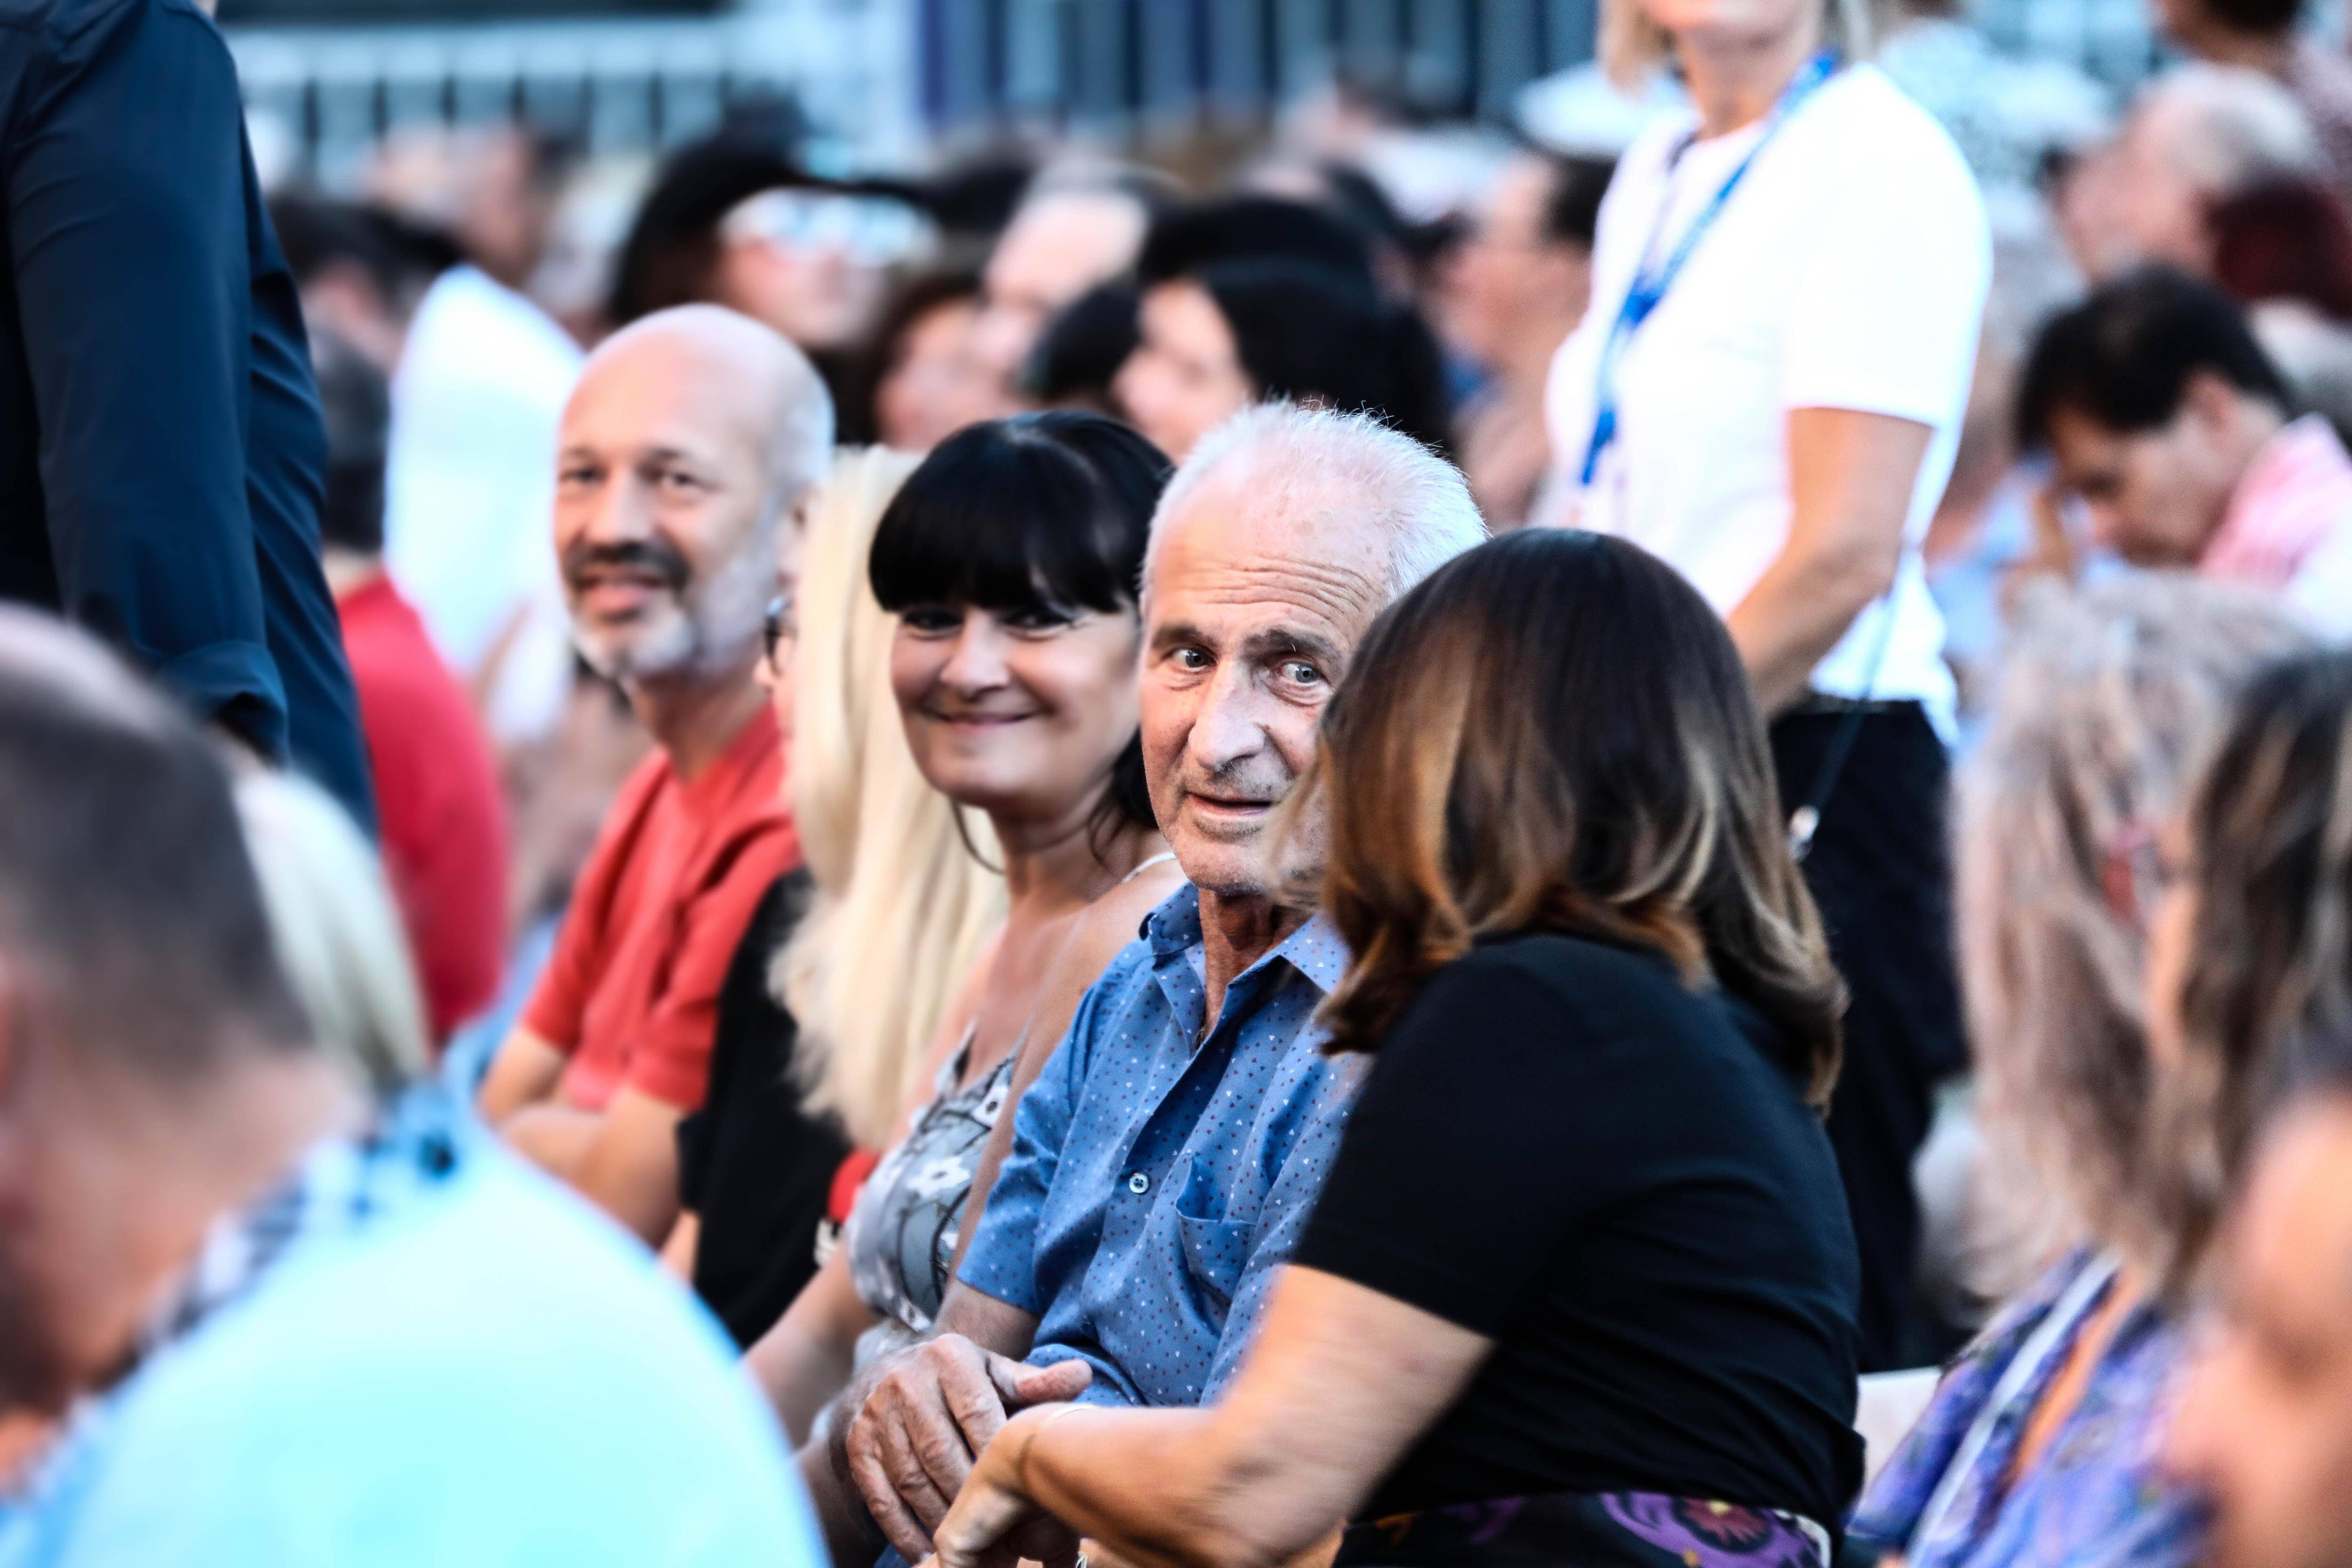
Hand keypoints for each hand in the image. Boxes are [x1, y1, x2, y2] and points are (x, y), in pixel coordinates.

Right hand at [844, 1333, 1091, 1559]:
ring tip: (971, 1549)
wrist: (893, 1376)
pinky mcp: (857, 1446)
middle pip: (941, 1452)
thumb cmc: (963, 1383)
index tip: (1019, 1490)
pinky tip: (926, 1553)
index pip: (977, 1413)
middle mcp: (906, 1382)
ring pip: (911, 1479)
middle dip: (970, 1498)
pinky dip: (903, 1531)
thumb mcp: (998, 1374)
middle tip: (1000, 1536)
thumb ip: (1037, 1383)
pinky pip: (880, 1498)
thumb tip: (1082, 1376)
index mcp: (950, 1357)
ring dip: (941, 1519)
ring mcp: (876, 1415)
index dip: (998, 1456)